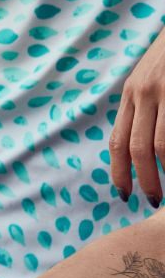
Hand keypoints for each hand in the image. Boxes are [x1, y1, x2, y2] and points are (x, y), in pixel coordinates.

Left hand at [110, 28, 164, 206]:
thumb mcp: (150, 77)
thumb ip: (142, 107)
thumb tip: (135, 147)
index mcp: (130, 93)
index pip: (117, 142)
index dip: (119, 172)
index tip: (124, 194)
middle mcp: (144, 92)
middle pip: (137, 149)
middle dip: (145, 180)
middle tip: (154, 200)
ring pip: (161, 144)